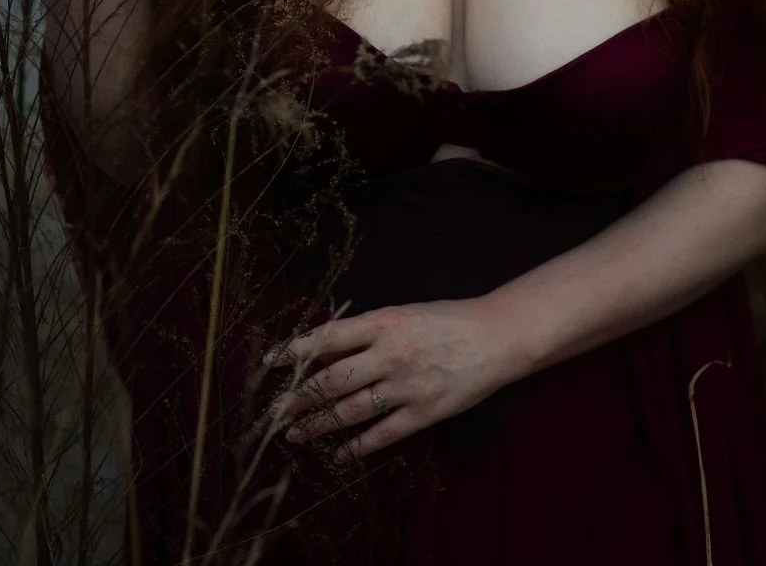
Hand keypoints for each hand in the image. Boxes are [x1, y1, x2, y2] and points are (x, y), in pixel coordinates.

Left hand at [261, 300, 515, 461]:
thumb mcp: (403, 312)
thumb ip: (369, 329)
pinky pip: (382, 434)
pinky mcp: (423, 412)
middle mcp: (389, 354)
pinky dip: (358, 446)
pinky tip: (340, 454)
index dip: (295, 350)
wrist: (495, 336)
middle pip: (331, 380)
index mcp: (383, 322)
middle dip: (297, 398)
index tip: (270, 362)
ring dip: (318, 424)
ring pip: (350, 410)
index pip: (327, 337)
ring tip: (295, 434)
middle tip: (272, 412)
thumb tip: (327, 344)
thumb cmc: (447, 318)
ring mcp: (405, 386)